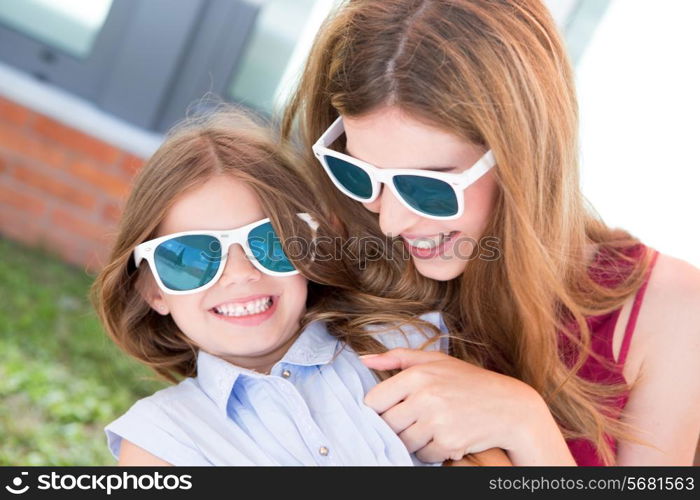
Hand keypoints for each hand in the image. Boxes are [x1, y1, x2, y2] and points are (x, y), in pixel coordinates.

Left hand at [361, 348, 575, 464]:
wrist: (509, 407)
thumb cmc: (468, 381)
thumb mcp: (435, 360)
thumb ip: (397, 357)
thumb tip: (364, 359)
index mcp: (418, 374)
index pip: (374, 401)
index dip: (380, 408)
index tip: (393, 408)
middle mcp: (425, 396)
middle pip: (387, 424)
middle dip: (397, 424)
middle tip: (415, 418)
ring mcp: (437, 421)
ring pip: (403, 441)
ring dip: (412, 439)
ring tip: (430, 426)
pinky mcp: (448, 443)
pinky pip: (422, 455)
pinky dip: (430, 450)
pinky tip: (444, 436)